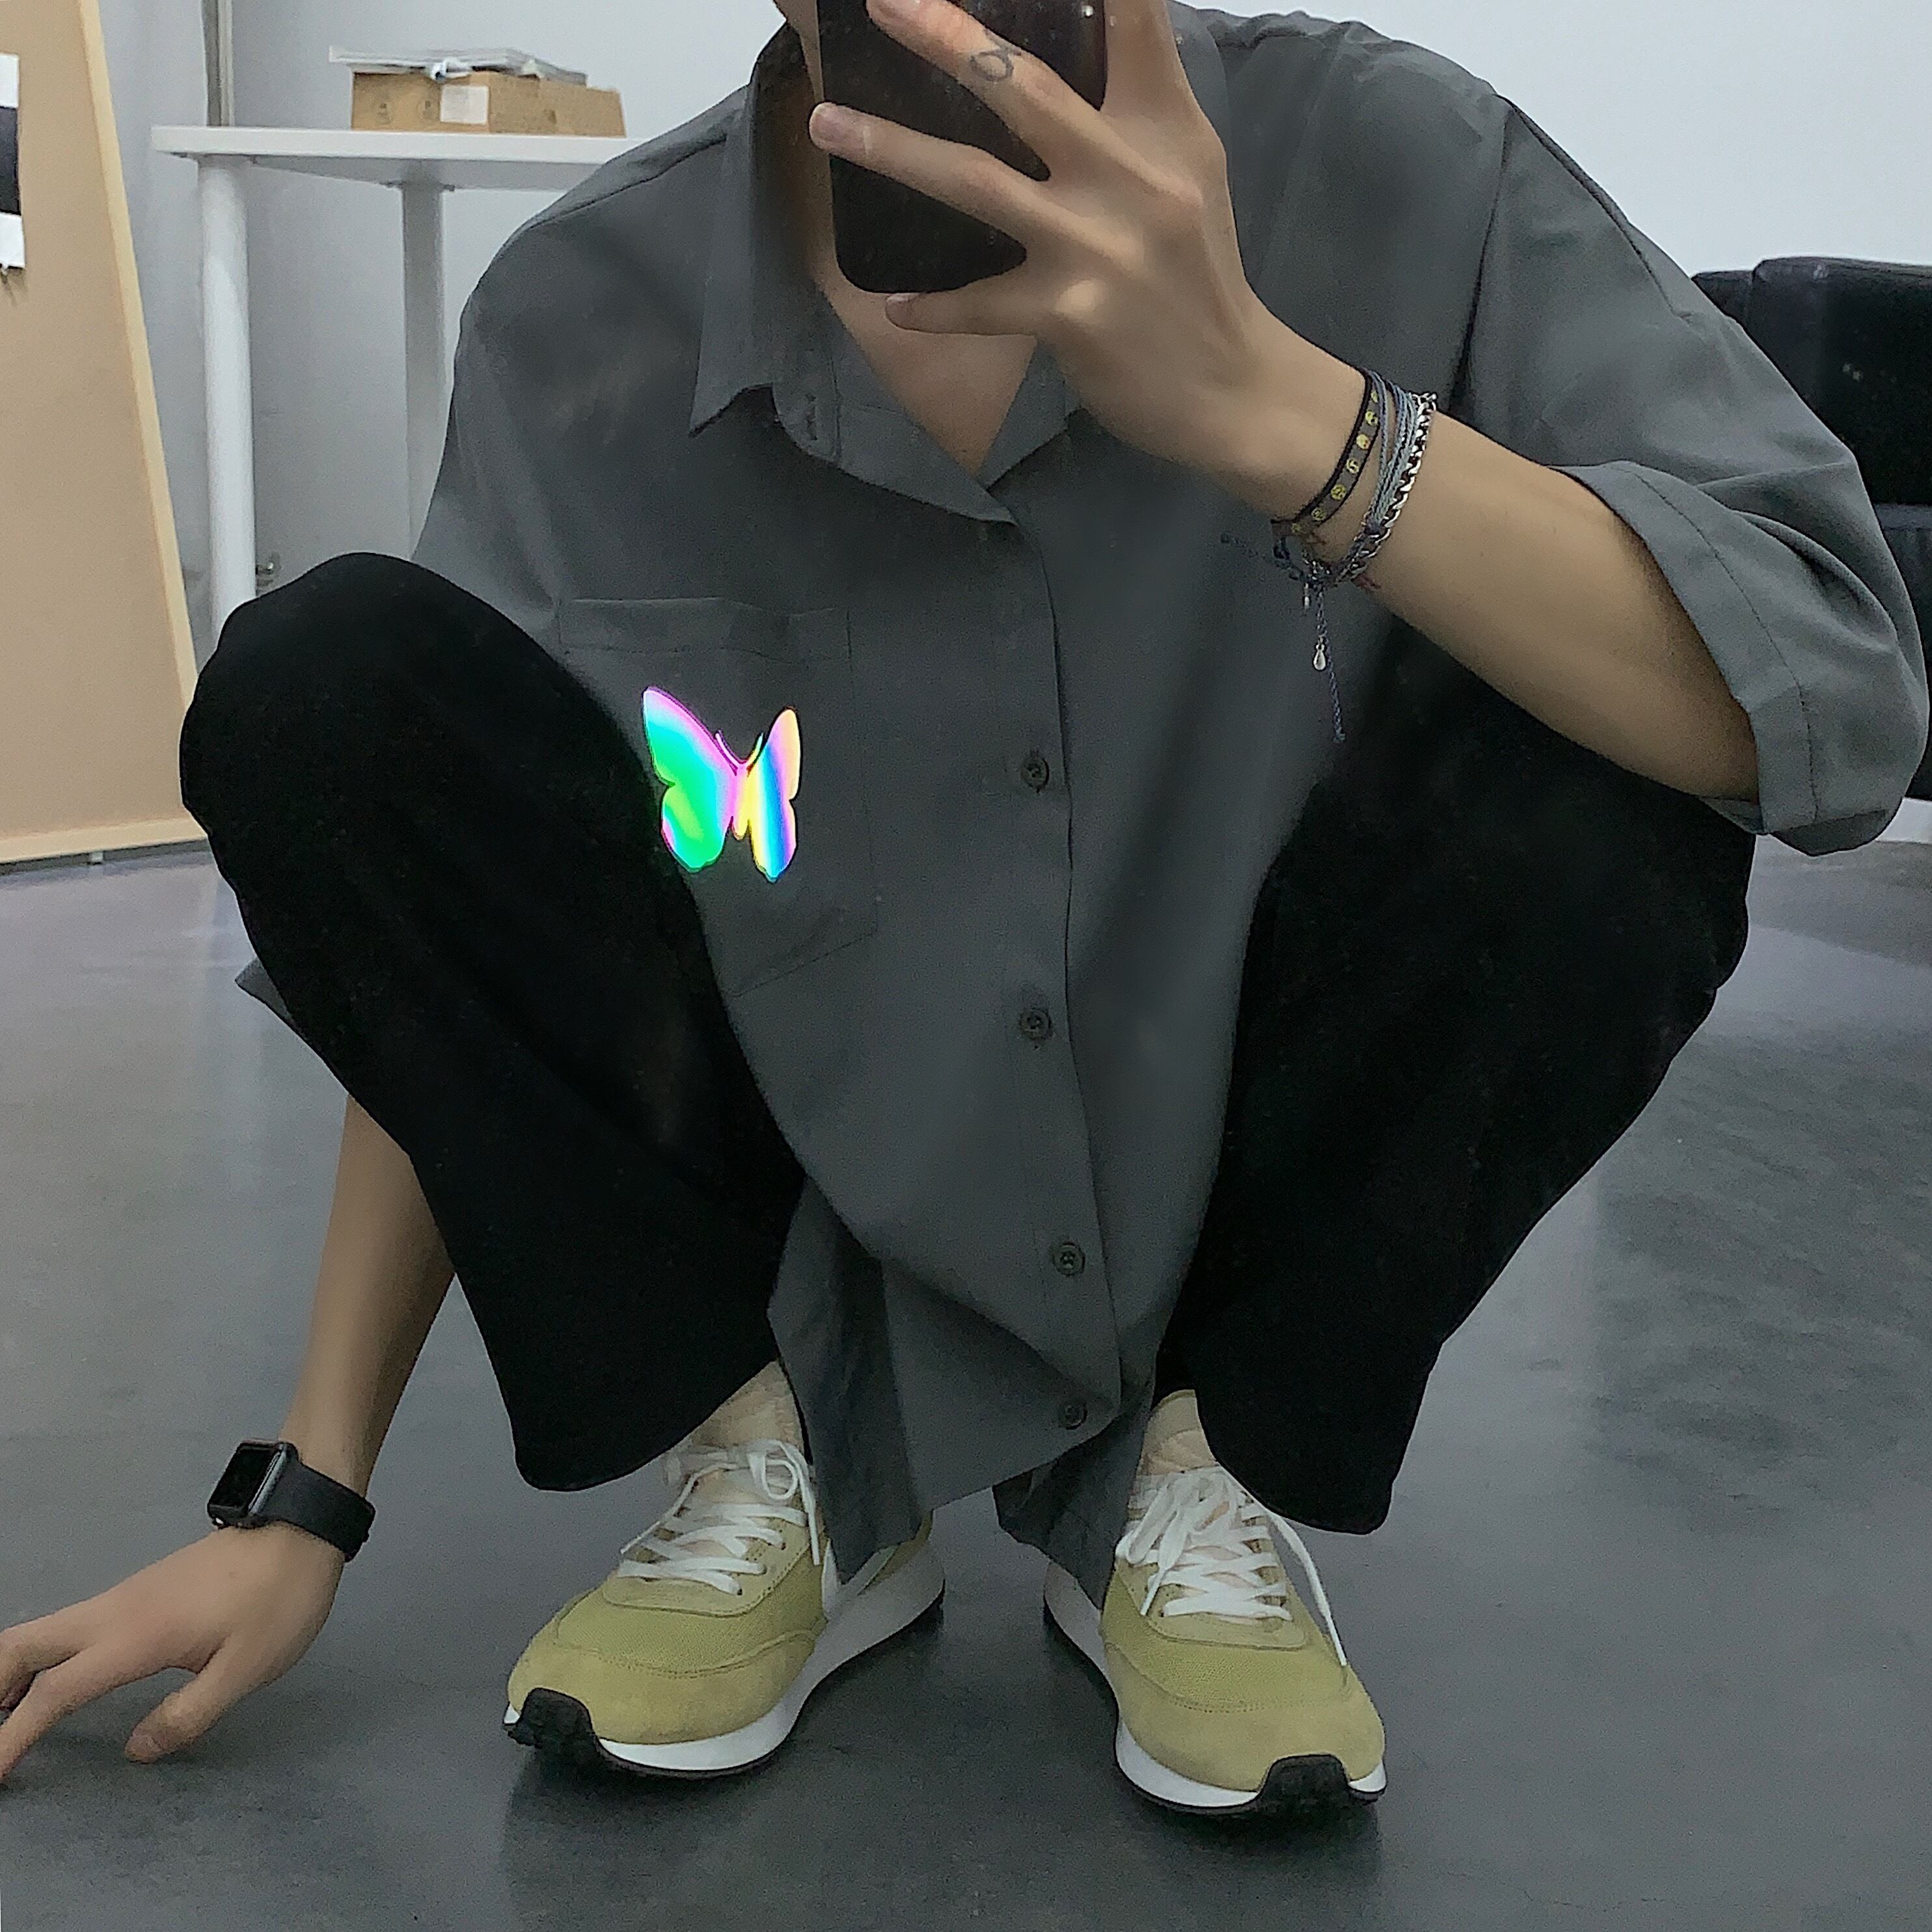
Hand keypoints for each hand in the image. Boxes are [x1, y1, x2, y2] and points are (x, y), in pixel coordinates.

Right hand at [0, 1524, 345, 1781]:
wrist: (301, 1527)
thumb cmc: (279, 1598)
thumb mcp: (247, 1669)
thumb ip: (187, 1716)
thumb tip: (135, 1751)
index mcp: (136, 1636)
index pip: (55, 1693)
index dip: (14, 1737)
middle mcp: (115, 1611)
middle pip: (22, 1646)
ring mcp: (124, 1596)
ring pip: (43, 1630)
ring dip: (11, 1671)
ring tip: (5, 1717)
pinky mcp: (140, 1591)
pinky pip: (70, 1625)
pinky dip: (43, 1656)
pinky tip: (54, 1681)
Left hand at [807, 0, 1352, 502]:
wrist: (1232, 388)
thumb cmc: (1197, 273)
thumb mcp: (1187, 171)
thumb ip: (1134, 107)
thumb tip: (1054, 57)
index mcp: (1165, 125)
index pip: (1133, 16)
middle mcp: (1131, 173)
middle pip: (1022, 83)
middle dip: (945, 34)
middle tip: (881, 2)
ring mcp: (1096, 245)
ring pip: (975, 182)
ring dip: (891, 150)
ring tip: (826, 123)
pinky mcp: (1070, 314)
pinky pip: (980, 304)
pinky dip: (934, 307)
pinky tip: (895, 304)